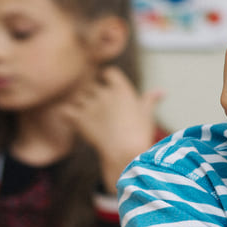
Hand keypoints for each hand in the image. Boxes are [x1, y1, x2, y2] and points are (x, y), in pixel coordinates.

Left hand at [63, 66, 165, 186]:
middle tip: (97, 109)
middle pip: (91, 85)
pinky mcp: (79, 119)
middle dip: (92, 94)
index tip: (108, 87)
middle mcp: (104, 93)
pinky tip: (70, 120)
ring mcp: (90, 105)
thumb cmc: (140, 134)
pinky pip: (64, 110)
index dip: (107, 78)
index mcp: (122, 89)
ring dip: (79, 104)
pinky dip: (65, 113)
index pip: (109, 72)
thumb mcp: (147, 114)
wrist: (126, 153)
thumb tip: (162, 90)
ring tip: (86, 116)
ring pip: (77, 96)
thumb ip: (150, 99)